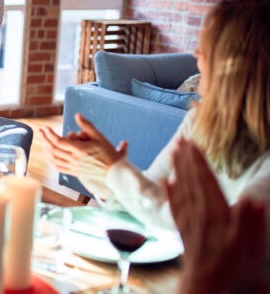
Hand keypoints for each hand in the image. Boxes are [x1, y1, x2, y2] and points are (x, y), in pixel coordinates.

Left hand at [39, 113, 125, 183]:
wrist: (115, 172)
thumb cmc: (109, 154)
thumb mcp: (99, 137)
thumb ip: (87, 126)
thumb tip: (77, 115)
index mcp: (80, 150)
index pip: (58, 141)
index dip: (49, 134)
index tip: (45, 127)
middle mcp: (74, 159)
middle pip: (53, 149)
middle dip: (44, 139)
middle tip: (40, 131)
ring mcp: (73, 167)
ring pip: (54, 158)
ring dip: (46, 149)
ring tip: (43, 140)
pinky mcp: (74, 173)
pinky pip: (58, 167)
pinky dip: (50, 160)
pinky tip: (48, 154)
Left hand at [167, 139, 266, 293]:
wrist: (207, 284)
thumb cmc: (231, 264)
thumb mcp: (248, 243)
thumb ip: (250, 220)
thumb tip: (252, 199)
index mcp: (215, 212)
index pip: (204, 180)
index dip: (198, 161)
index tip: (193, 144)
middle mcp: (199, 212)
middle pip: (190, 180)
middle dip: (186, 160)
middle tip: (181, 140)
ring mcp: (188, 220)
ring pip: (181, 188)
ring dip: (178, 169)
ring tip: (174, 152)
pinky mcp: (183, 230)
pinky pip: (175, 206)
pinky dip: (171, 192)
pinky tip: (167, 181)